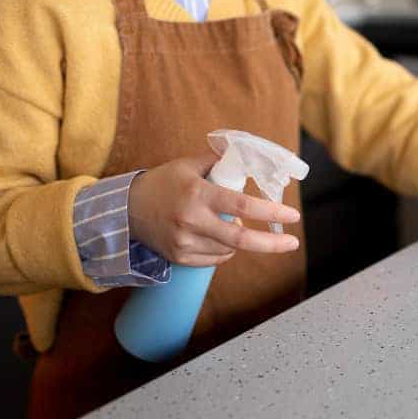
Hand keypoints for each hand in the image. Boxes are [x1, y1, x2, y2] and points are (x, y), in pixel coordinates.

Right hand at [128, 154, 300, 267]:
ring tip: (227, 221)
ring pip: (229, 249)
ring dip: (239, 238)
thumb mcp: (189, 165)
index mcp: (197, 193)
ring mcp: (185, 242)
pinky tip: (215, 235)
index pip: (241, 204)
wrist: (125, 210)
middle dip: (271, 243)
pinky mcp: (180, 258)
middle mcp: (191, 220)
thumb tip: (251, 159)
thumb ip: (220, 162)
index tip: (292, 215)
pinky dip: (224, 249)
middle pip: (241, 238)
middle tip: (292, 243)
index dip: (270, 212)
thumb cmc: (162, 183)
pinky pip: (216, 259)